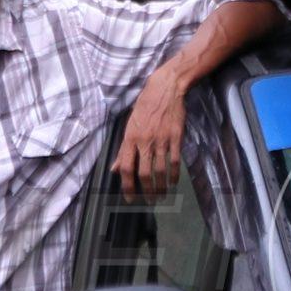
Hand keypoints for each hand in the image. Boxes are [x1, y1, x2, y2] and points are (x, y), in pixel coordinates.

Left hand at [113, 69, 185, 199]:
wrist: (166, 89)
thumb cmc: (145, 106)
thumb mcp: (130, 126)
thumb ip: (123, 150)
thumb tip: (115, 169)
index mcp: (130, 138)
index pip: (126, 167)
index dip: (127, 186)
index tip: (129, 199)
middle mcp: (145, 141)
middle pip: (144, 173)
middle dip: (146, 191)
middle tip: (149, 201)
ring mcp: (161, 140)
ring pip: (160, 170)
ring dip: (161, 187)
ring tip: (161, 196)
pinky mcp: (175, 137)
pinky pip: (175, 161)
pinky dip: (174, 175)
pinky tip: (173, 183)